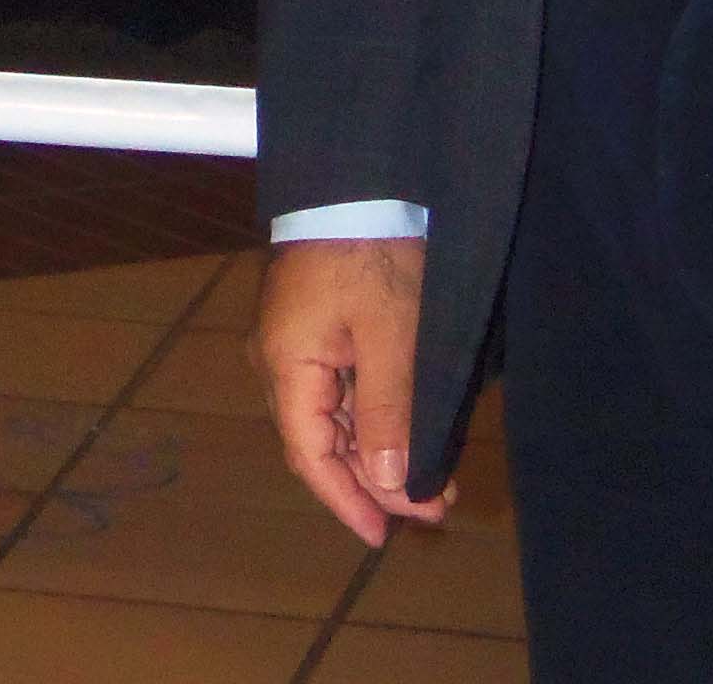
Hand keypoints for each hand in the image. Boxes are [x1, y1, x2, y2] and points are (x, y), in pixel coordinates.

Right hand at [253, 235, 452, 544]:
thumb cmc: (372, 250)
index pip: (310, 454)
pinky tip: (407, 427)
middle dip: (374, 479)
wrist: (360, 177)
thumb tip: (390, 484)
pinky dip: (372, 414)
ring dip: (376, 448)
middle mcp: (280, 357)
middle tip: (433, 504)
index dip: (347, 499)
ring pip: (332, 415)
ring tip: (431, 475)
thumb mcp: (390, 333)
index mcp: (286, 363)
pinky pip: (338, 385)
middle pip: (321, 439)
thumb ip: (389, 411)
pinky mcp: (316, 319)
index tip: (383, 535)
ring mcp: (295, 336)